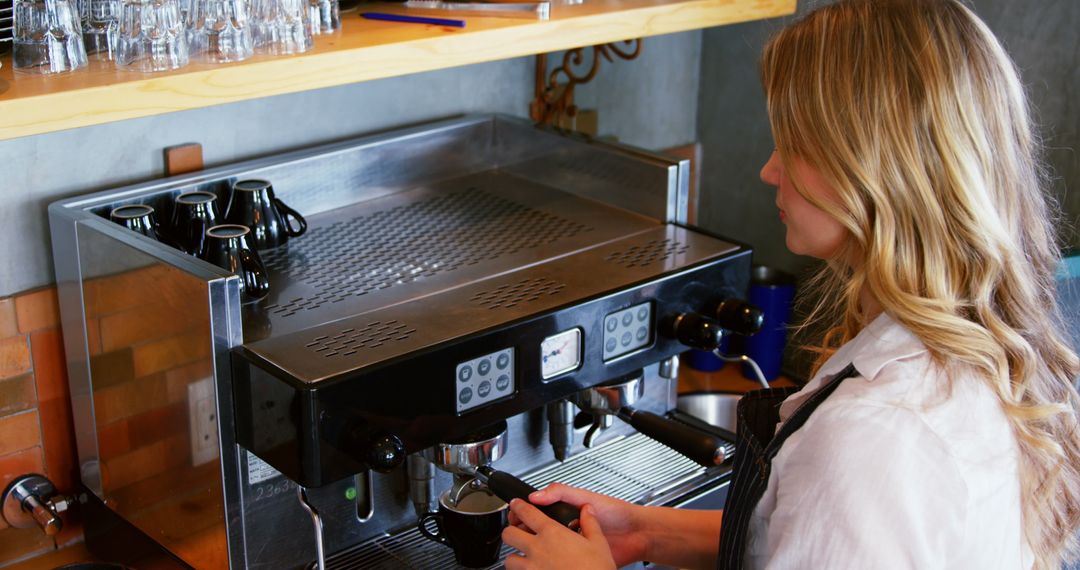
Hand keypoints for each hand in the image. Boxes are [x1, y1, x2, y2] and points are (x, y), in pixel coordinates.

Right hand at [507, 483, 648, 566]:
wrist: (636, 535)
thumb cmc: (616, 514)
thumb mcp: (586, 497)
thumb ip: (561, 492)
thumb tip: (536, 495)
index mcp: (565, 512)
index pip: (536, 512)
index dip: (522, 514)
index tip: (513, 516)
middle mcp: (565, 530)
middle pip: (536, 532)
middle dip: (524, 533)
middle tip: (518, 535)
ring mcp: (570, 546)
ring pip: (544, 550)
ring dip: (536, 550)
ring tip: (530, 550)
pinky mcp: (577, 560)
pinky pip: (558, 563)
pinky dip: (550, 563)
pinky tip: (546, 562)